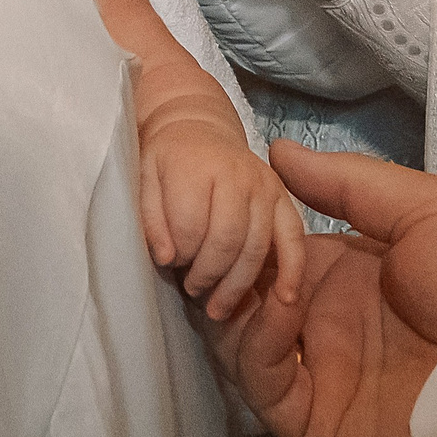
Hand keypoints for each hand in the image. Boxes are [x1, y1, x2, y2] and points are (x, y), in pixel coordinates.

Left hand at [137, 114, 307, 323]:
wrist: (197, 129)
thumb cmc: (167, 160)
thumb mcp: (143, 179)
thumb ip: (151, 219)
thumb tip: (167, 259)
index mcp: (197, 167)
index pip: (190, 224)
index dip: (178, 254)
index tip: (170, 263)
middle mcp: (237, 173)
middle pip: (227, 239)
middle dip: (207, 274)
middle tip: (192, 289)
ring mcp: (265, 185)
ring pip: (257, 246)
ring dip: (237, 285)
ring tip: (217, 307)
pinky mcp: (282, 196)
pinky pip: (293, 236)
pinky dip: (293, 269)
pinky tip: (286, 298)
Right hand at [194, 141, 436, 436]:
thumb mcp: (428, 208)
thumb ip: (349, 181)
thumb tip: (277, 151)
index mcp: (350, 271)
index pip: (276, 247)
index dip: (250, 224)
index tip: (230, 197)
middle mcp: (326, 320)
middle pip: (249, 290)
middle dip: (228, 261)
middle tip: (217, 236)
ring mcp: (318, 370)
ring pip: (239, 336)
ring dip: (233, 300)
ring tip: (252, 276)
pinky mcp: (312, 417)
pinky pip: (260, 382)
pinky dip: (254, 345)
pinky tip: (279, 313)